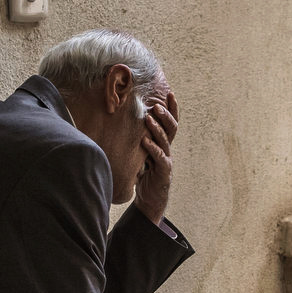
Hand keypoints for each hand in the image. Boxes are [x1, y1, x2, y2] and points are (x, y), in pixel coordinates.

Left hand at [133, 89, 177, 225]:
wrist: (150, 199)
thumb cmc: (143, 175)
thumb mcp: (139, 153)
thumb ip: (136, 139)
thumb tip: (119, 119)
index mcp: (163, 143)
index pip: (170, 122)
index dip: (172, 108)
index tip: (169, 93)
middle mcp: (167, 150)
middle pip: (171, 129)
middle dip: (166, 115)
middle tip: (157, 104)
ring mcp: (167, 161)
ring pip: (165, 141)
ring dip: (157, 128)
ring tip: (149, 118)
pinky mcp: (164, 173)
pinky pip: (160, 158)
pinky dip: (153, 149)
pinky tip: (145, 141)